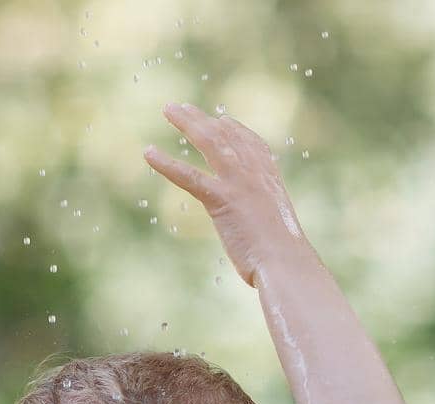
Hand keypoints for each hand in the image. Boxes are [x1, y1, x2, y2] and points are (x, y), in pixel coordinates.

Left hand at [144, 103, 307, 288]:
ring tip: (168, 109)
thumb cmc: (285, 260)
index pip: (253, 145)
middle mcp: (255, 174)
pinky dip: (166, 163)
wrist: (286, 263)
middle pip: (226, 136)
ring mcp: (238, 183)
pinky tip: (149, 153)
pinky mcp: (220, 199)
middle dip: (203, 119)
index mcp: (271, 180)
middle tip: (183, 108)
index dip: (236, 130)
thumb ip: (266, 225)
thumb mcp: (278, 234)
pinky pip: (189, 175)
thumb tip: (264, 238)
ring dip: (187, 123)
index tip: (223, 120)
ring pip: (209, 142)